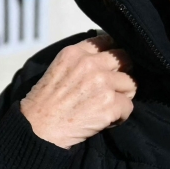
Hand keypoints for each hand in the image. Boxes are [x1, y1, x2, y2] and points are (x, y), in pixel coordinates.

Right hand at [20, 34, 136, 148]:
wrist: (38, 129)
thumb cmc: (44, 102)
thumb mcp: (58, 68)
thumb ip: (80, 60)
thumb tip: (104, 60)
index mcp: (75, 53)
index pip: (107, 40)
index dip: (114, 51)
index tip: (114, 63)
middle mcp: (90, 64)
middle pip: (125, 58)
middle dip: (123, 72)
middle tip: (115, 87)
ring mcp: (102, 83)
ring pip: (131, 83)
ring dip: (123, 96)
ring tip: (108, 105)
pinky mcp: (109, 105)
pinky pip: (129, 107)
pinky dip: (120, 116)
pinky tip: (106, 120)